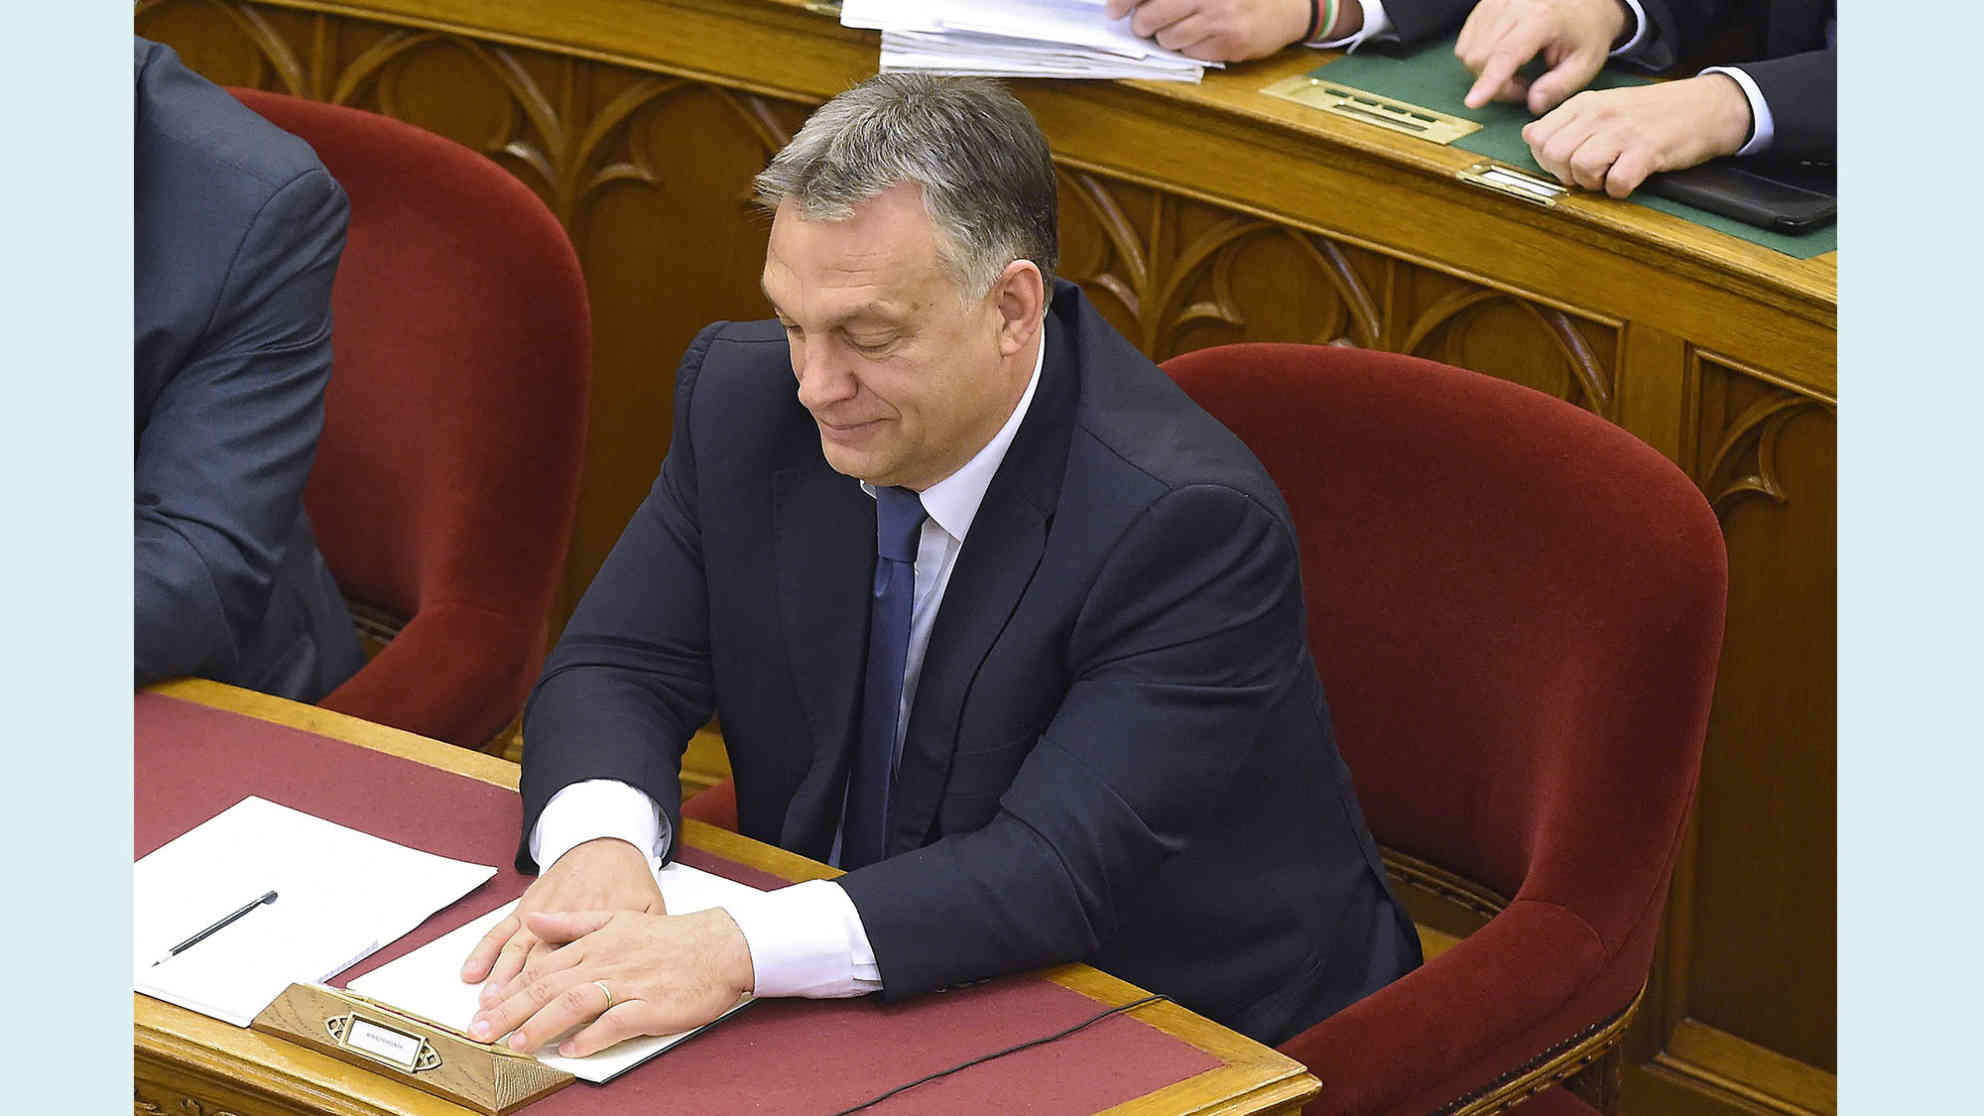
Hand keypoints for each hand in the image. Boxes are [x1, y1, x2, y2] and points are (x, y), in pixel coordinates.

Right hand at [459, 838, 663, 1006]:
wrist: (606, 841)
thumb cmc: (629, 878)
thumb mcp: (648, 907)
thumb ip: (644, 940)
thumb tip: (649, 972)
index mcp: (593, 928)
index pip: (570, 973)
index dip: (555, 1001)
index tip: (543, 1024)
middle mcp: (561, 922)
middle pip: (536, 969)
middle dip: (516, 1002)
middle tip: (499, 1028)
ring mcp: (539, 913)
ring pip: (514, 953)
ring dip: (497, 982)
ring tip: (485, 1009)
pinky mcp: (526, 905)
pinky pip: (501, 930)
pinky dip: (484, 951)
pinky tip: (471, 972)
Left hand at [466, 908, 754, 1057]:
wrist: (720, 945)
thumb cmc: (670, 937)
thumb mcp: (617, 918)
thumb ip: (572, 923)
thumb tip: (532, 921)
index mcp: (596, 942)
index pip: (542, 967)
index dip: (510, 989)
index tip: (484, 1007)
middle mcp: (606, 961)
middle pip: (549, 986)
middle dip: (511, 1011)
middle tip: (482, 1032)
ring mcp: (629, 983)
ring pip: (575, 1003)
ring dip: (542, 1025)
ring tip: (517, 1044)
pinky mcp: (651, 1005)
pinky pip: (615, 1022)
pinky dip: (591, 1037)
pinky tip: (571, 1050)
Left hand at [1104, 0, 1316, 61]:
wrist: (1289, 5)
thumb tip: (1127, 2)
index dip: (1123, 0)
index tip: (1113, 10)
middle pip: (1151, 17)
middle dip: (1142, 24)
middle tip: (1144, 24)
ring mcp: (1219, 19)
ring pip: (1168, 39)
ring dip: (1167, 37)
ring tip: (1183, 27)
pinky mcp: (1229, 43)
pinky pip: (1190, 53)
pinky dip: (1189, 48)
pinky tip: (1203, 36)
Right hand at [1455, 0, 1628, 112]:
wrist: (1586, 3)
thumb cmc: (1585, 32)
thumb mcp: (1585, 64)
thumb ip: (1559, 87)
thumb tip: (1533, 104)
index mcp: (1542, 20)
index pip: (1505, 54)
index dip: (1488, 81)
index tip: (1473, 102)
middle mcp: (1514, 6)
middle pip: (1480, 56)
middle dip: (1495, 83)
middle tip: (1523, 86)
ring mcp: (1497, 3)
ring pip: (1468, 50)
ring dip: (1485, 71)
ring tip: (1515, 70)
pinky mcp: (1486, 5)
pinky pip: (1466, 41)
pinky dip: (1478, 58)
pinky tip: (1502, 57)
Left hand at [1521, 74, 1752, 196]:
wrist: (1705, 106)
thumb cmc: (1651, 114)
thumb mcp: (1603, 107)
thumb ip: (1566, 122)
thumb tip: (1530, 138)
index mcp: (1584, 104)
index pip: (1537, 136)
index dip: (1545, 159)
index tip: (1566, 163)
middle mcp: (1600, 114)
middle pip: (1554, 154)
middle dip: (1565, 174)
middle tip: (1589, 174)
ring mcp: (1624, 131)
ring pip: (1579, 168)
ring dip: (1592, 183)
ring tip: (1610, 176)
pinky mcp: (1648, 151)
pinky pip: (1616, 183)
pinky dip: (1620, 190)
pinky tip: (1629, 180)